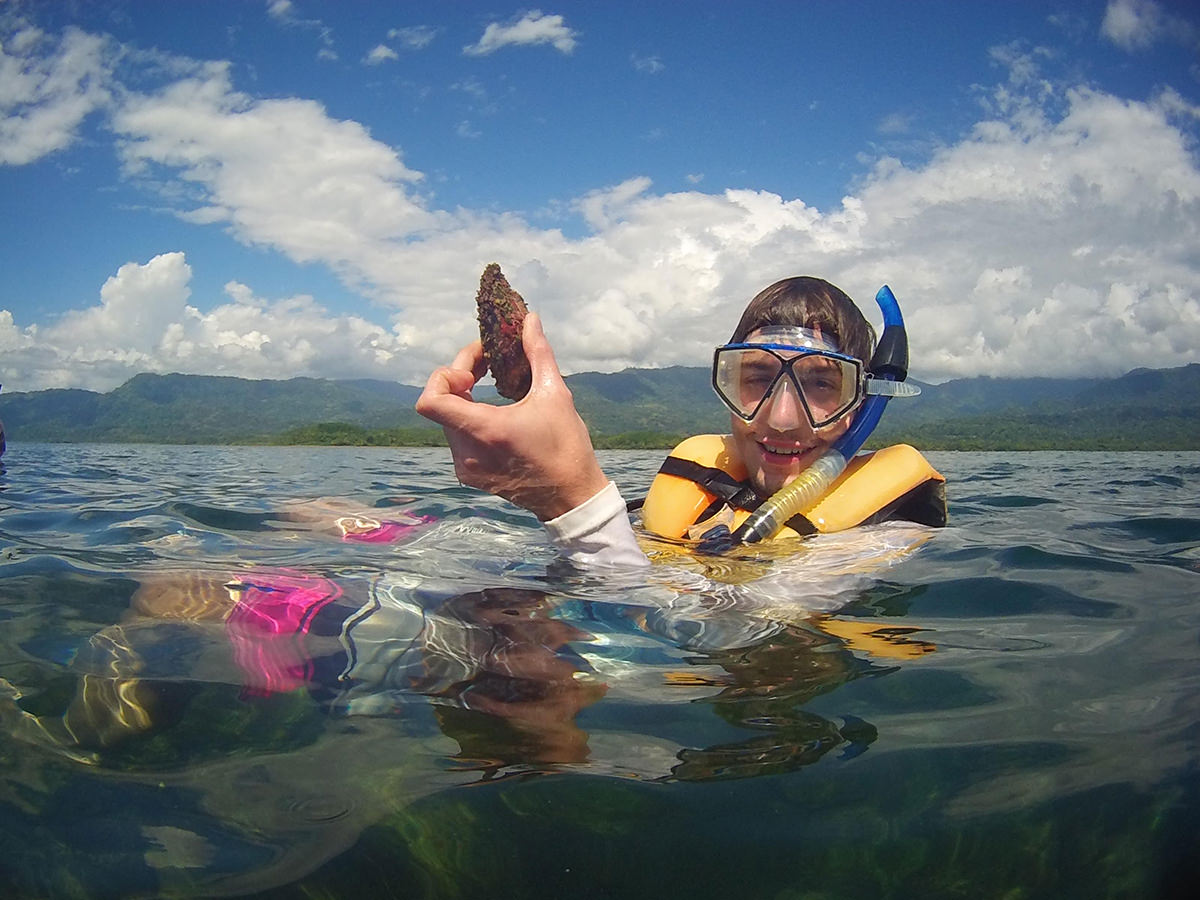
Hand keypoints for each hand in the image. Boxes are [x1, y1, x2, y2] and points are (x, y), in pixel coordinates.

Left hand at [416, 313, 608, 520]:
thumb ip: (538, 353)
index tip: (472, 372)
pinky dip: (469, 421)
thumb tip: (530, 319)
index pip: (431, 400)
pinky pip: (457, 439)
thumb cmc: (566, 447)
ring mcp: (466, 467)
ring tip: (494, 389)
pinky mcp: (469, 475)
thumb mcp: (555, 395)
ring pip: (448, 420)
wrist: (570, 497)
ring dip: (464, 399)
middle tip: (488, 363)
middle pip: (441, 404)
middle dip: (460, 377)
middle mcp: (468, 451)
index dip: (443, 377)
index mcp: (485, 430)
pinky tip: (496, 415)